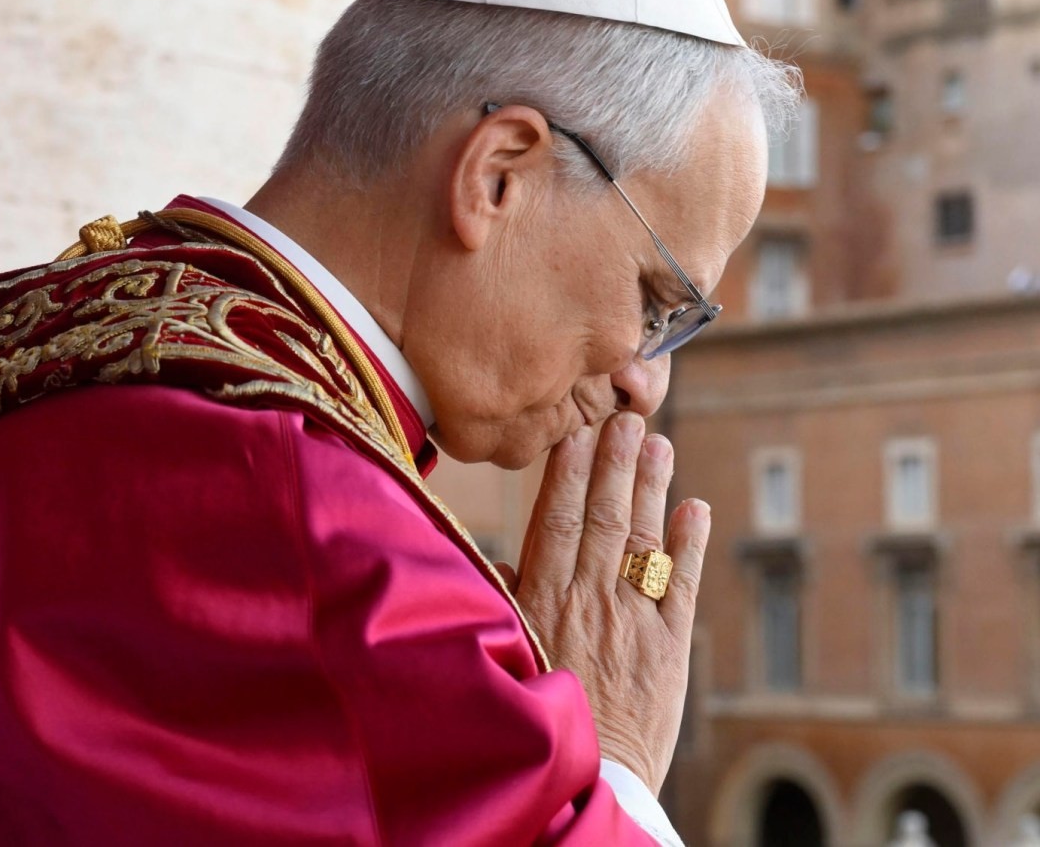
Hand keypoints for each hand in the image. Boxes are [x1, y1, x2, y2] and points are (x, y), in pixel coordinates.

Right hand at [498, 412, 709, 793]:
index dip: (570, 472)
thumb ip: (508, 602)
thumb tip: (502, 561)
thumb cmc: (536, 714)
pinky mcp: (671, 649)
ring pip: (644, 540)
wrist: (588, 780)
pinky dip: (690, 545)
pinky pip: (681, 586)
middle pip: (605, 518)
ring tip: (659, 445)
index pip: (558, 520)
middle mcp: (591, 601)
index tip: (578, 431)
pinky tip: (695, 508)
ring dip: (653, 488)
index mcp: (545, 600)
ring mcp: (635, 622)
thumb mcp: (508, 651)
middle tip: (626, 417)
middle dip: (616, 463)